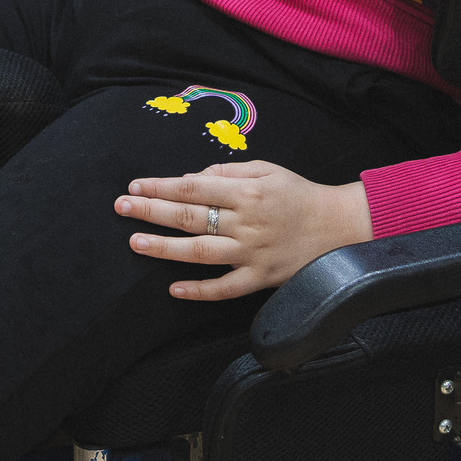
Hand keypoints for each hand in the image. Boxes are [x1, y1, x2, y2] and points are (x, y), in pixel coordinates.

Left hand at [116, 162, 374, 300]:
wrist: (338, 226)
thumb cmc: (298, 194)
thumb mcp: (266, 169)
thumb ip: (228, 170)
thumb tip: (191, 177)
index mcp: (246, 191)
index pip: (193, 186)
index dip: (161, 186)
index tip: (135, 185)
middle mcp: (246, 222)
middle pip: (190, 217)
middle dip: (151, 211)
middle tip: (122, 207)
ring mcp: (253, 253)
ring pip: (200, 253)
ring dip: (165, 248)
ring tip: (136, 242)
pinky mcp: (261, 278)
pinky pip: (225, 288)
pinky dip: (199, 291)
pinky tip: (174, 289)